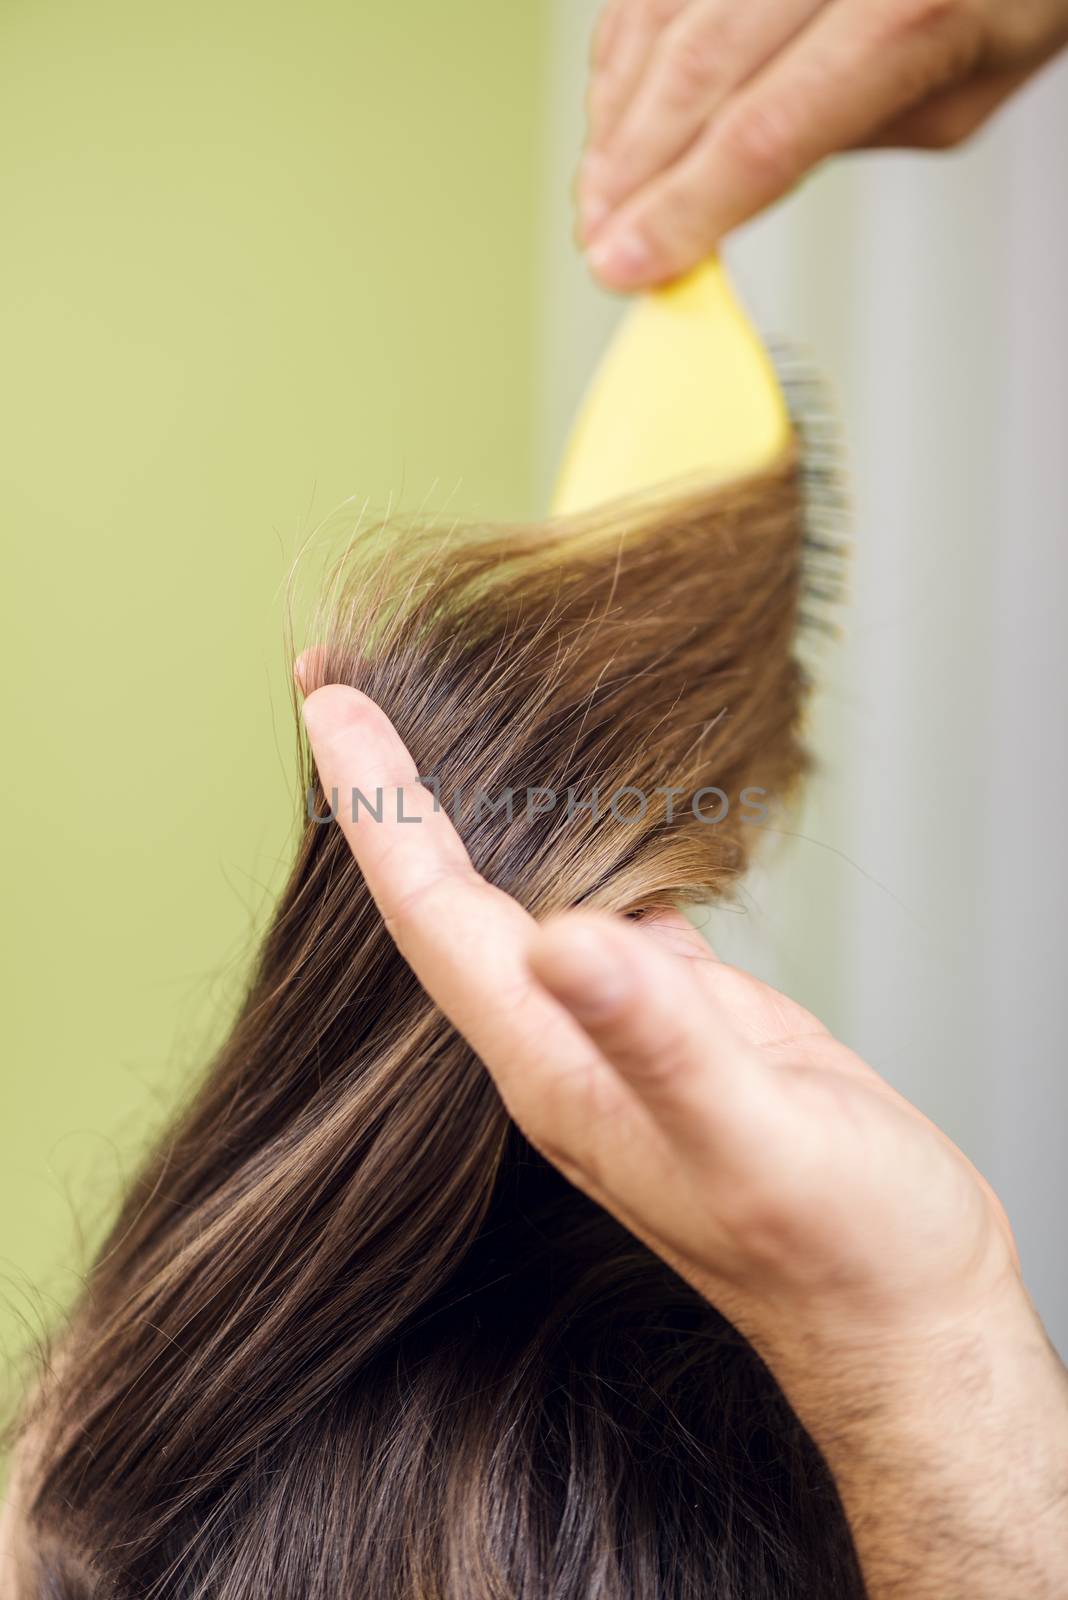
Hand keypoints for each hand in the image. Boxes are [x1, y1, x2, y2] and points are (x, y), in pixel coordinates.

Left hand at [302, 680, 1067, 1597]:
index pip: (431, 914)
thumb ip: (659, 1045)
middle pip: (442, 898)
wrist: (900, 1311)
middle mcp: (562, 1043)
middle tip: (335, 683)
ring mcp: (617, 1031)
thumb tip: (565, 939)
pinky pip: (605, 908)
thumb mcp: (755, 1142)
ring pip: (515, 897)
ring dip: (466, 811)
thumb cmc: (841, 1250)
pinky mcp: (680, 1020)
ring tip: (428, 725)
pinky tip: (582, 810)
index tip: (330, 701)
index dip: (376, 805)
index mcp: (552, 1067)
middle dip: (384, 792)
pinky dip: (581, 844)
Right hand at [579, 0, 1067, 287]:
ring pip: (662, 19)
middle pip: (699, 76)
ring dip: (617, 118)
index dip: (684, 211)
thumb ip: (856, 135)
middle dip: (634, 176)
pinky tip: (618, 105)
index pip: (766, 135)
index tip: (633, 265)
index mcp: (914, 8)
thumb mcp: (963, 92)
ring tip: (601, 190)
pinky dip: (626, 47)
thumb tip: (748, 180)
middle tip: (601, 241)